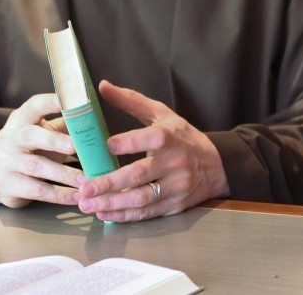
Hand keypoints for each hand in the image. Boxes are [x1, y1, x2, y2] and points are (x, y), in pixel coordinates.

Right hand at [0, 93, 82, 207]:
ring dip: (64, 174)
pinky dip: (60, 195)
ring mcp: (5, 162)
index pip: (34, 106)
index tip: (68, 101)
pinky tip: (77, 196)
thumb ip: (67, 124)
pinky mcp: (7, 185)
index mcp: (21, 119)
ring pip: (36, 167)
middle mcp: (9, 138)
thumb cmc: (34, 148)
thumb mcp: (45, 132)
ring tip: (87, 179)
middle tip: (75, 146)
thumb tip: (97, 118)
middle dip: (54, 141)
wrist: (3, 177)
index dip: (50, 102)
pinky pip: (37, 190)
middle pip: (30, 136)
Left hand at [76, 80, 227, 222]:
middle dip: (110, 183)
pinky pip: (146, 213)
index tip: (106, 145)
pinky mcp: (173, 206)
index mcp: (170, 137)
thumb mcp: (162, 115)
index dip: (128, 143)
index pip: (150, 139)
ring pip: (141, 199)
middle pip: (140, 174)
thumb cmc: (183, 137)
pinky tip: (104, 214)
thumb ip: (132, 102)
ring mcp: (175, 187)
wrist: (217, 166)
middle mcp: (174, 163)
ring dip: (113, 204)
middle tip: (85, 188)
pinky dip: (124, 216)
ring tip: (88, 205)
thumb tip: (102, 86)